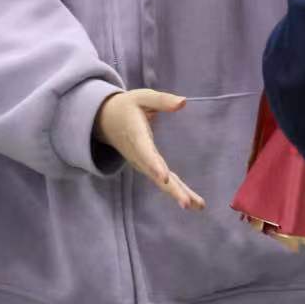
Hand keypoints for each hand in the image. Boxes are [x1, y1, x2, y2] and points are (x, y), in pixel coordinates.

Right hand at [93, 89, 205, 210]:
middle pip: (156, 175)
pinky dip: (177, 190)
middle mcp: (139, 155)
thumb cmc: (127, 106)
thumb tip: (183, 102)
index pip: (146, 153)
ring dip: (179, 194)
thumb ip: (162, 100)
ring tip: (199, 206)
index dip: (155, 166)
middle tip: (188, 203)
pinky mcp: (147, 167)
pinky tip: (192, 201)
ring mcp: (142, 164)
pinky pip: (163, 181)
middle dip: (172, 190)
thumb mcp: (142, 97)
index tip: (164, 178)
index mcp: (137, 136)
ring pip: (161, 182)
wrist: (105, 120)